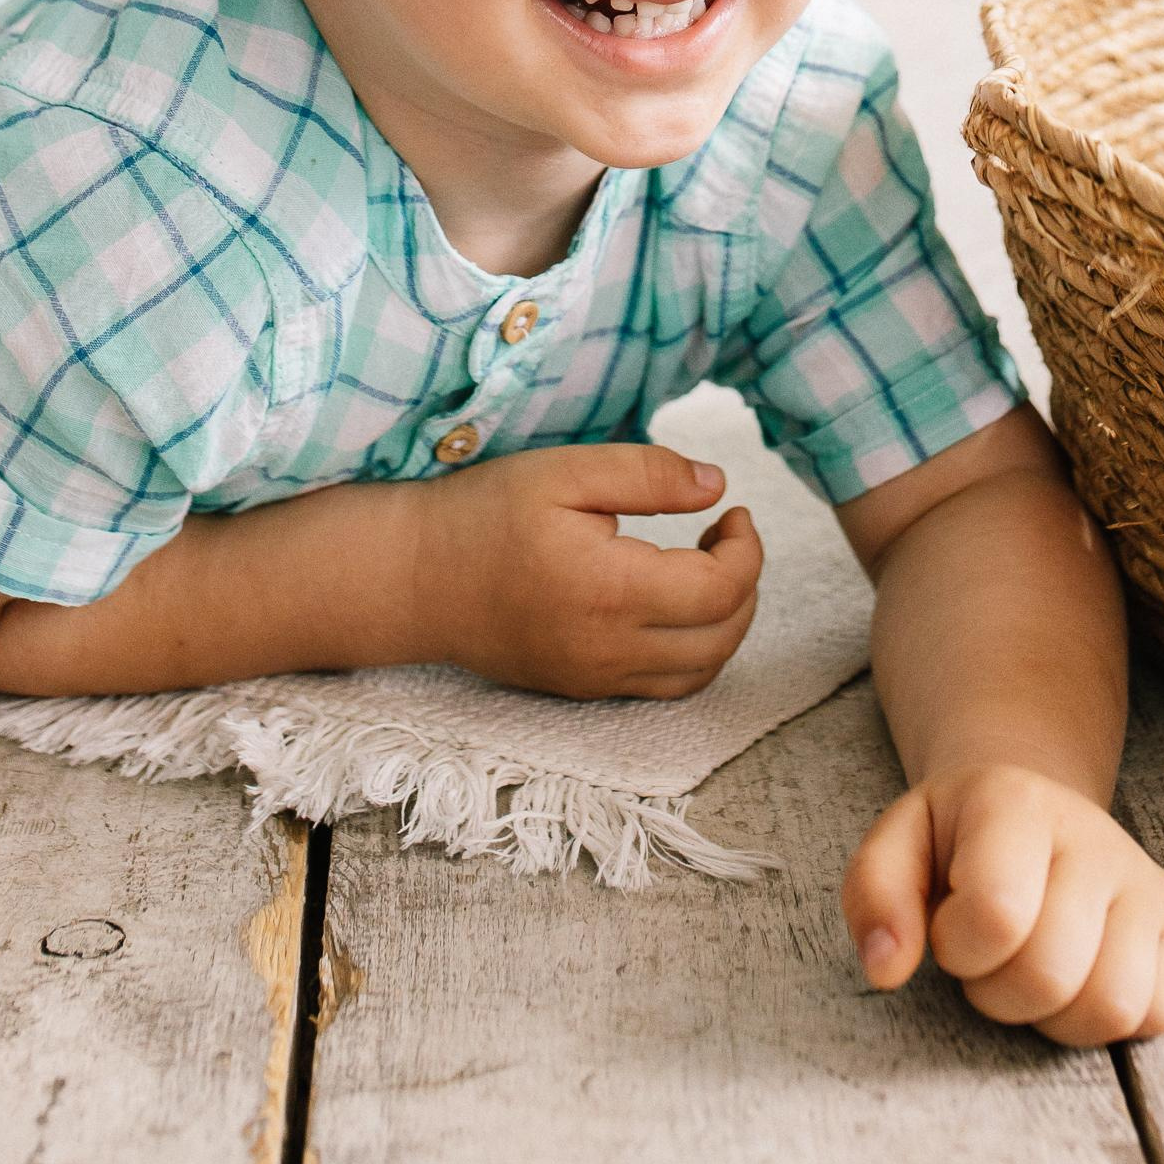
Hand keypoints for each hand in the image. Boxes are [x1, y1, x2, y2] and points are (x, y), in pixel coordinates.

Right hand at [415, 441, 763, 699]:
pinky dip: (692, 652)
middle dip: (745, 585)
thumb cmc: (486, 514)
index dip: (748, 549)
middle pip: (723, 639)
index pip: (722, 590)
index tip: (733, 509)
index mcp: (612, 592)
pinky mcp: (581, 691)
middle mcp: (610, 651)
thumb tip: (719, 486)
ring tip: (708, 568)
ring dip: (725, 624)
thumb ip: (650, 473)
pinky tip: (673, 605)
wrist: (415, 578)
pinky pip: (663, 688)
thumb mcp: (566, 471)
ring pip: (700, 674)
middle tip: (726, 534)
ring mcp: (595, 680)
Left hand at [842, 765, 1163, 1045]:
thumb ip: (873, 898)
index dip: (960, 948)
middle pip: (1050, 974)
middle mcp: (1093, 835)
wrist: (1031, 809)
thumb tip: (887, 969)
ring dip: (1052, 1016)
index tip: (950, 926)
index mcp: (1016, 803)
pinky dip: (1106, 1023)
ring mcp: (1144, 879)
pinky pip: (1158, 1014)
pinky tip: (1074, 981)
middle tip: (987, 958)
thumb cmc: (955, 842)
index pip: (998, 915)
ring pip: (1111, 1006)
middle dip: (998, 992)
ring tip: (1029, 970)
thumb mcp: (896, 846)